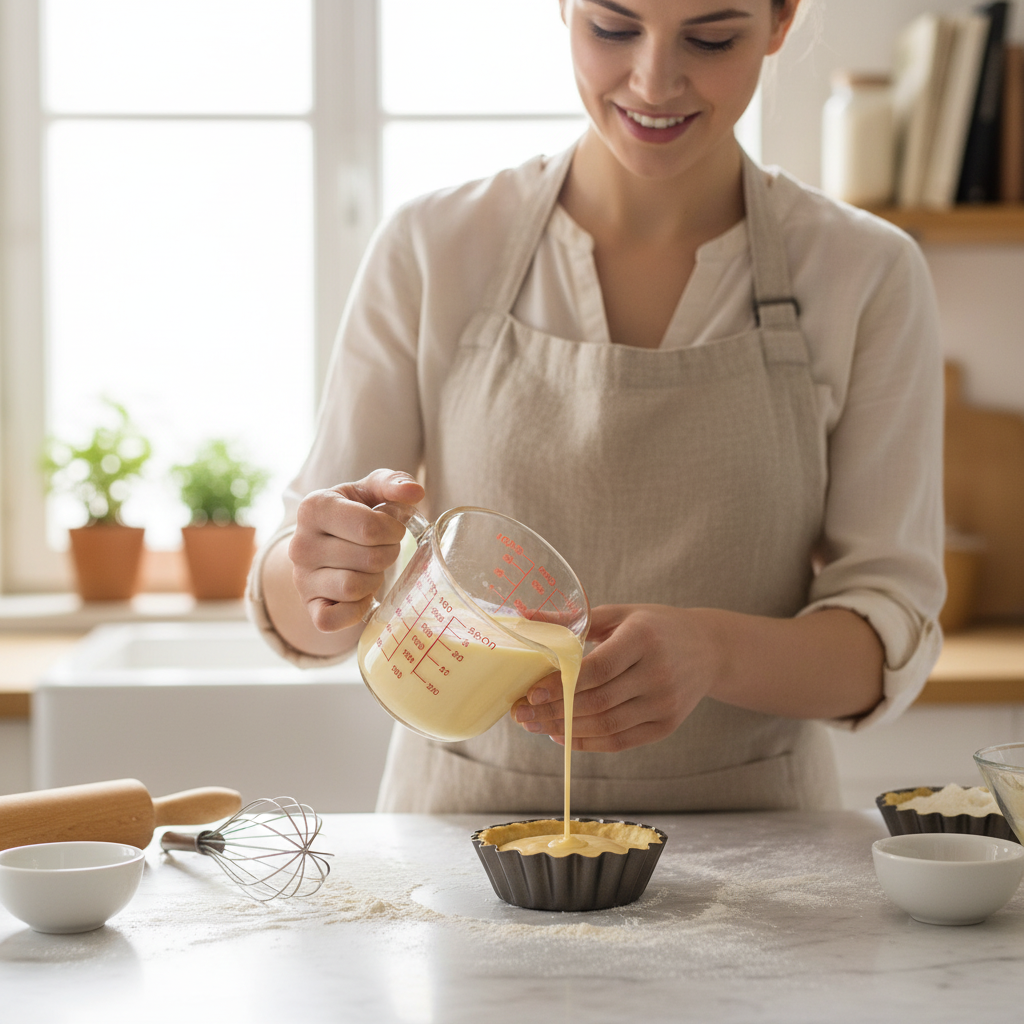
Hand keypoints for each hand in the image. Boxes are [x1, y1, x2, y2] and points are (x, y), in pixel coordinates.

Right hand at [287, 469, 424, 632]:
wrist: (325, 544)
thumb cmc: (356, 513)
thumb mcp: (372, 490)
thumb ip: (394, 483)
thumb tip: (414, 493)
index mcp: (315, 507)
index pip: (369, 527)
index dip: (393, 530)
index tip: (392, 528)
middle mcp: (300, 543)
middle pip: (369, 558)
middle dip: (388, 554)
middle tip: (384, 548)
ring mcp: (301, 578)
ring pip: (354, 588)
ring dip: (375, 580)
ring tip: (371, 568)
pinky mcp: (309, 607)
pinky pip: (334, 620)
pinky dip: (356, 610)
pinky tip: (361, 594)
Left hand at [511, 604, 720, 752]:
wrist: (709, 649)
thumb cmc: (656, 626)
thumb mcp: (620, 614)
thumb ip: (575, 620)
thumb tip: (525, 616)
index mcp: (643, 638)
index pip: (597, 669)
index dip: (560, 686)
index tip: (529, 693)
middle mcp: (657, 673)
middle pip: (597, 702)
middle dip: (553, 712)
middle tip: (520, 714)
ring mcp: (664, 703)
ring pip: (606, 726)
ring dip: (564, 730)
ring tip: (535, 726)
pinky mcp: (666, 725)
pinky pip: (620, 741)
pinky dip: (587, 743)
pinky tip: (562, 736)